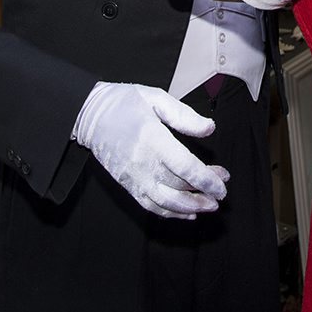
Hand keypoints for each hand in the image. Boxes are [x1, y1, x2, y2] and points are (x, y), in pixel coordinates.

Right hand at [71, 82, 228, 218]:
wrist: (88, 114)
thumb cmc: (123, 102)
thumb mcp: (156, 98)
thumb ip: (184, 115)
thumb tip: (209, 129)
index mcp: (151, 138)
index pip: (184, 166)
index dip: (206, 179)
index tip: (223, 183)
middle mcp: (141, 161)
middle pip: (178, 186)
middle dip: (204, 193)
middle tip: (222, 192)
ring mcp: (132, 176)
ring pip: (165, 202)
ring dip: (190, 208)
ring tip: (209, 206)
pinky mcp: (126, 183)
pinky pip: (149, 205)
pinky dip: (169, 213)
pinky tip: (186, 213)